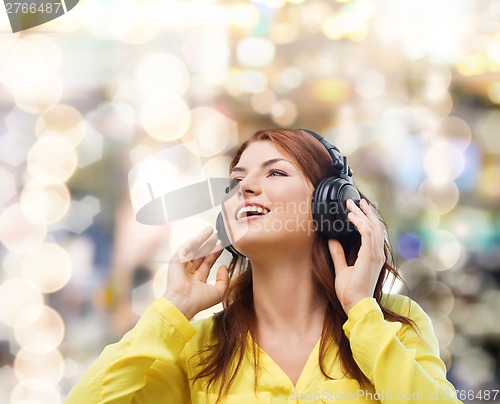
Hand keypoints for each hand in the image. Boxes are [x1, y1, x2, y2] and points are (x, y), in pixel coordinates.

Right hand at [164, 227, 228, 319]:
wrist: (183, 302)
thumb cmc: (199, 301)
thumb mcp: (218, 292)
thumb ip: (224, 279)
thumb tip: (223, 266)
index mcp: (197, 281)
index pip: (207, 263)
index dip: (215, 254)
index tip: (223, 245)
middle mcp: (189, 273)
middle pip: (201, 254)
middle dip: (209, 244)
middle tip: (218, 235)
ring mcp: (182, 266)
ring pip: (194, 249)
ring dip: (201, 239)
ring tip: (211, 230)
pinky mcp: (176, 261)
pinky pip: (185, 248)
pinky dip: (193, 241)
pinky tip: (202, 235)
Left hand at [328, 199, 385, 314]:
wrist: (356, 304)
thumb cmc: (350, 291)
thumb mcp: (342, 268)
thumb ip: (338, 253)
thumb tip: (332, 240)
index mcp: (373, 257)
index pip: (374, 233)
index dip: (367, 219)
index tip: (358, 209)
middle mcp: (377, 254)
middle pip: (375, 226)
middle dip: (366, 212)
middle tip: (356, 201)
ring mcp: (375, 255)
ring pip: (372, 227)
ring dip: (361, 214)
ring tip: (351, 205)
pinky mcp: (369, 257)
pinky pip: (367, 234)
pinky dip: (359, 223)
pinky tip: (351, 216)